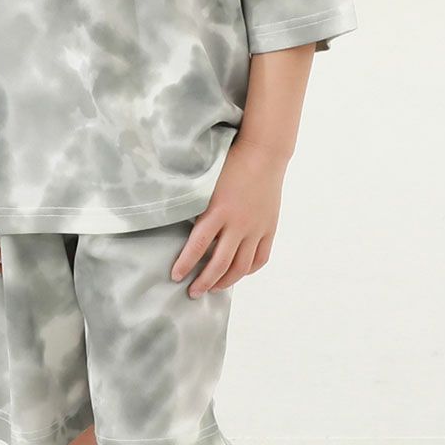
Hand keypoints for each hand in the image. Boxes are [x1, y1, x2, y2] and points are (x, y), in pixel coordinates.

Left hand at [169, 138, 287, 296]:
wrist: (264, 153)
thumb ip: (198, 206)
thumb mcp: (209, 183)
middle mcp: (238, 224)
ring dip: (226, 281)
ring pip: (241, 266)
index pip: (198, 246)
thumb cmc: (231, 161)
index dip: (186, 264)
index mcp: (219, 211)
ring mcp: (256, 228)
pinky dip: (249, 270)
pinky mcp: (269, 228)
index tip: (175, 276)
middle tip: (193, 292)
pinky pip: (260, 258)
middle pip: (220, 263)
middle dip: (204, 281)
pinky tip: (239, 273)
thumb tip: (184, 228)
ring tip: (214, 288)